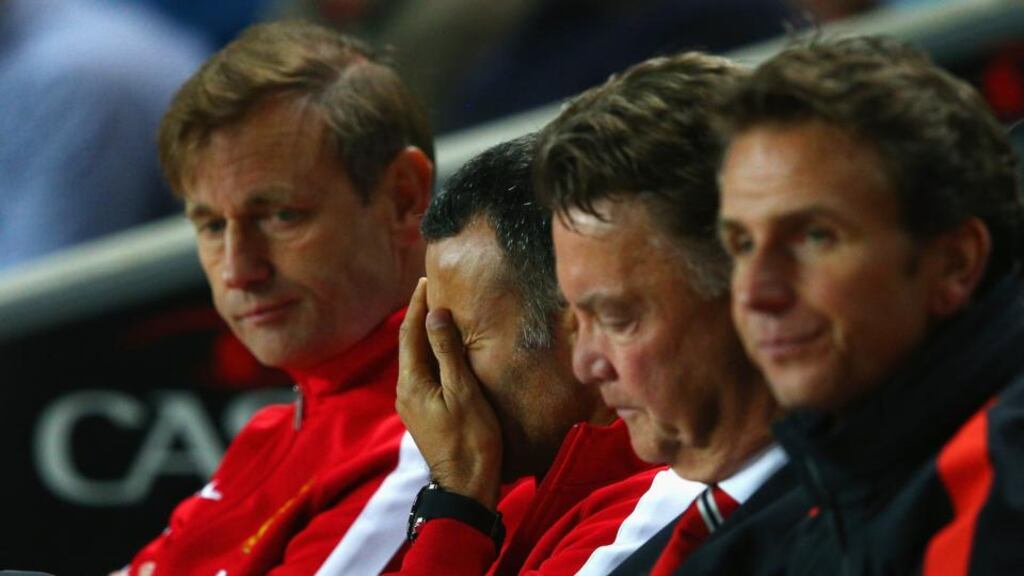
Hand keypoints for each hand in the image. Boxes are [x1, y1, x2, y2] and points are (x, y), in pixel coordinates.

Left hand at [397, 278, 502, 509]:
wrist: (467, 485)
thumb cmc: (470, 439)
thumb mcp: (463, 391)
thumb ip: (447, 351)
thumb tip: (434, 314)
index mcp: (411, 383)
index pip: (409, 333)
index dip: (417, 305)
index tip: (426, 281)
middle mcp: (405, 391)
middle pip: (409, 344)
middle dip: (419, 316)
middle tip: (433, 290)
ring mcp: (413, 404)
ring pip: (416, 359)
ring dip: (426, 335)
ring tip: (440, 313)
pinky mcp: (425, 412)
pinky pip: (424, 373)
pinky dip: (432, 354)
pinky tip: (446, 349)